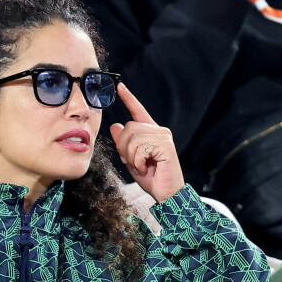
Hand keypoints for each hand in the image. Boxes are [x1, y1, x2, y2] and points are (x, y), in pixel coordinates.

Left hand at [109, 83, 183, 202]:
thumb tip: (115, 125)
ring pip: (133, 138)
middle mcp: (159, 131)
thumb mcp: (131, 159)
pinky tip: (146, 168)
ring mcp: (164, 137)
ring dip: (131, 157)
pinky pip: (141, 149)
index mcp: (151, 132)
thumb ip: (124, 143)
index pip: (138, 111)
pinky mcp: (166, 146)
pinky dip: (138, 162)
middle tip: (132, 162)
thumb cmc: (151, 178)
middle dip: (124, 147)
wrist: (167, 194)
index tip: (119, 87)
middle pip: (129, 128)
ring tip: (140, 166)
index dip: (129, 99)